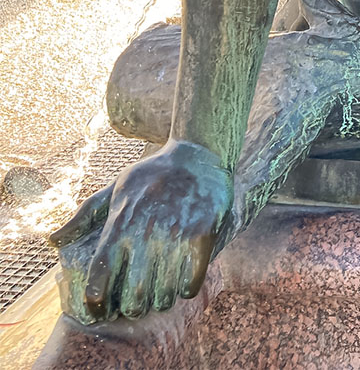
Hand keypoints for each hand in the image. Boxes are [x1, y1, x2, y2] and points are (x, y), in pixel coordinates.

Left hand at [50, 139, 232, 321]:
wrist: (198, 154)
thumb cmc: (152, 174)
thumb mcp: (115, 188)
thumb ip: (84, 216)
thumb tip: (53, 241)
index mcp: (120, 223)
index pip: (99, 277)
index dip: (96, 303)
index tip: (99, 310)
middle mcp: (145, 232)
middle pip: (133, 297)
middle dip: (133, 308)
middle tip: (136, 303)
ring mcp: (176, 235)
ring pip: (163, 296)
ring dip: (160, 301)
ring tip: (160, 294)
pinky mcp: (202, 235)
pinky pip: (190, 285)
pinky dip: (185, 290)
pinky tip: (182, 281)